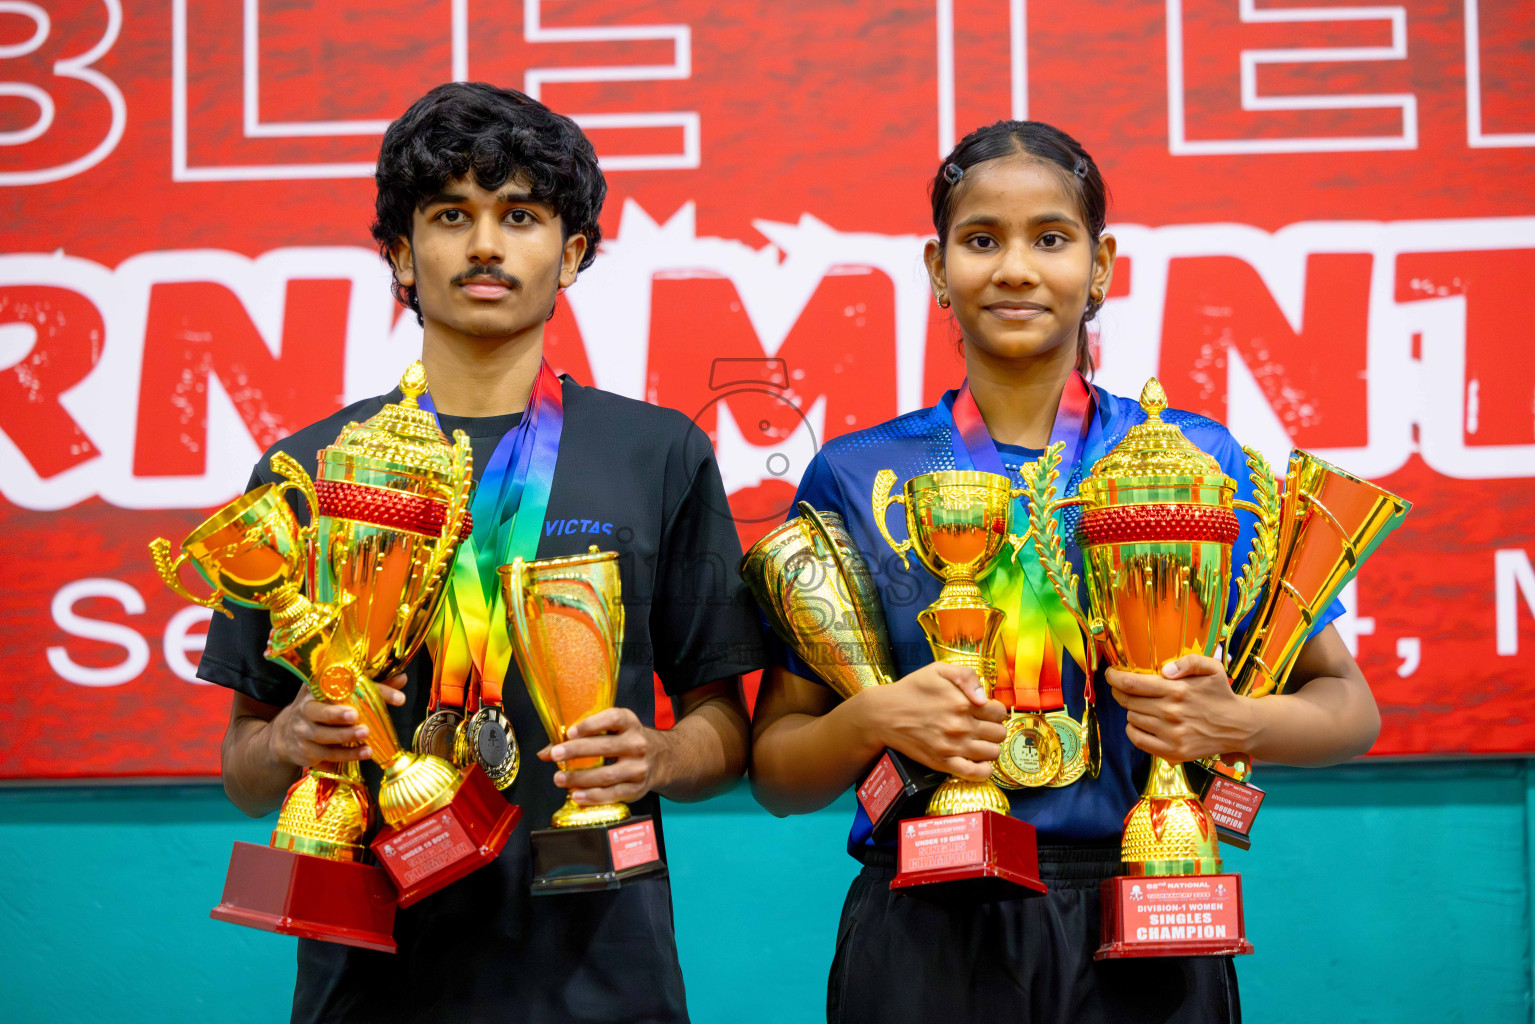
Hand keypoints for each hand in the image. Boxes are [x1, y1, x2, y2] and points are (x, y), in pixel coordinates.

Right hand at [267, 673, 406, 767]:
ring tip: (367, 740)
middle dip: (336, 715)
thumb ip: (370, 686)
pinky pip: (326, 755)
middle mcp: (304, 709)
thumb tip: (402, 679)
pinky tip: (364, 753)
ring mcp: (302, 733)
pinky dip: (346, 755)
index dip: (366, 687)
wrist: (284, 734)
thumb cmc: (320, 706)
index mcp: (314, 688)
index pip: (338, 685)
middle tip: (356, 716)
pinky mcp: (305, 753)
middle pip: (317, 712)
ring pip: (323, 737)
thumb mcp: (338, 692)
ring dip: (346, 739)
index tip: (395, 695)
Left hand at [538, 707, 668, 805]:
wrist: (662, 759)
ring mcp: (639, 767)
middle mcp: (637, 743)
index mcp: (629, 723)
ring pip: (607, 774)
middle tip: (555, 755)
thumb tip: (544, 753)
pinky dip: (592, 796)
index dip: (590, 725)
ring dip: (580, 778)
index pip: (612, 719)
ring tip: (559, 778)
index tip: (570, 732)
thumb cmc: (627, 741)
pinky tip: (576, 795)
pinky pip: (613, 794)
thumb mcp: (611, 731)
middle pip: (605, 747)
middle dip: (577, 751)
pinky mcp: (637, 788)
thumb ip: (579, 738)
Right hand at [857, 662, 1006, 780]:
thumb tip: (984, 696)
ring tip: (978, 741)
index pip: (999, 712)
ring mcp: (953, 747)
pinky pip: (976, 773)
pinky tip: (978, 760)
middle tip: (981, 725)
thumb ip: (966, 676)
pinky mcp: (943, 763)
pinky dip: (983, 769)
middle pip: (999, 733)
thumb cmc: (911, 690)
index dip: (995, 710)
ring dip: (989, 746)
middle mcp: (961, 726)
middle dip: (993, 728)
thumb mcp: (938, 670)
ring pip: (993, 753)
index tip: (986, 711)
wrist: (884, 714)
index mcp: (963, 702)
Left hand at [1106, 656, 1253, 762]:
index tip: (1110, 674)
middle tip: (1122, 688)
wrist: (1239, 726)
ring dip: (1131, 710)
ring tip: (1141, 705)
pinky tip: (1140, 723)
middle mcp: (1171, 713)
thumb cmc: (1221, 694)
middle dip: (1119, 692)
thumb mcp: (1212, 668)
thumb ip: (1188, 661)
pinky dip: (1132, 730)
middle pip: (1128, 701)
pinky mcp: (1173, 751)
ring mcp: (1171, 734)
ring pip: (1132, 718)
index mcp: (1177, 690)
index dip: (1114, 678)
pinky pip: (1138, 740)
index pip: (1132, 684)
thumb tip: (1165, 669)